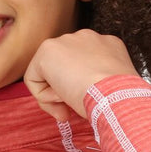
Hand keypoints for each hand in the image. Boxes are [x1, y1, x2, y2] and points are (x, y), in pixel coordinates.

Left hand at [23, 30, 138, 121]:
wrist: (114, 94)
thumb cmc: (116, 100)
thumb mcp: (108, 88)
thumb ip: (92, 84)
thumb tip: (71, 97)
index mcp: (107, 46)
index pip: (83, 67)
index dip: (79, 89)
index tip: (84, 105)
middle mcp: (87, 38)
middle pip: (64, 68)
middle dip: (63, 92)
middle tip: (68, 113)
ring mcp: (66, 40)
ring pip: (48, 73)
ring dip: (55, 95)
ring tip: (68, 107)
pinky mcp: (47, 50)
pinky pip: (33, 78)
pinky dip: (43, 96)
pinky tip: (60, 98)